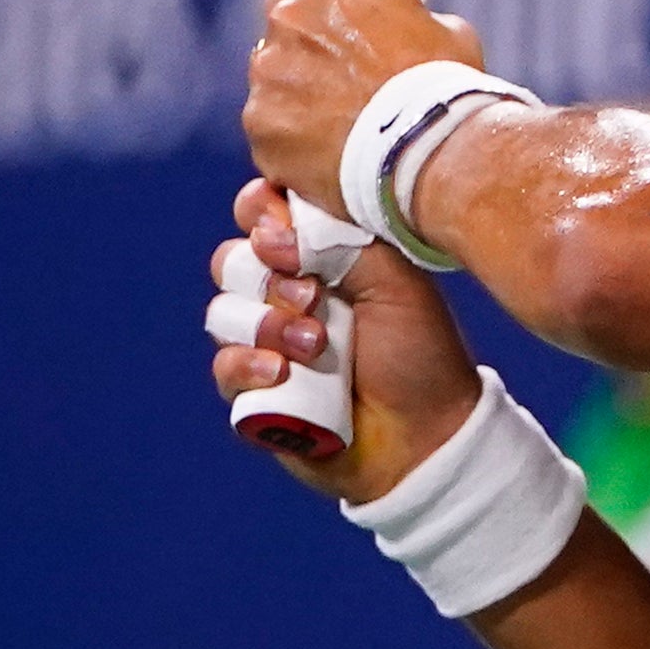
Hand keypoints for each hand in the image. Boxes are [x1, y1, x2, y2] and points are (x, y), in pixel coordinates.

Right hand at [211, 177, 486, 503]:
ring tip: (314, 346)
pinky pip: (224, 368)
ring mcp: (268, 344)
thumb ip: (339, 239)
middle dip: (265, 274)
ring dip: (266, 324)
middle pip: (231, 260)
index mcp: (320, 257)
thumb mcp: (393, 280)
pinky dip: (248, 366)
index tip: (282, 233)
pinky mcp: (255, 393)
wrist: (426, 434)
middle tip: (313, 296)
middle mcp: (287, 295)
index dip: (260, 214)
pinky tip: (282, 374)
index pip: (263, 214)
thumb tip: (274, 232)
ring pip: (223, 312)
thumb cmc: (419, 351)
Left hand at [240, 0, 480, 216]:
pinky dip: (292, 142)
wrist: (430, 149)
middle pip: (286, 32)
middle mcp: (287, 18)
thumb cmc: (444, 86)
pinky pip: (271, 131)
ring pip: (275, 84)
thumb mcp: (448, 32)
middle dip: (309, 54)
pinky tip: (327, 155)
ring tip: (342, 126)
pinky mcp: (261, 126)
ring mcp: (268, 75)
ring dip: (299, 99)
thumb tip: (410, 35)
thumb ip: (414, 23)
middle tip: (346, 81)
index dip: (327, 10)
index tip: (344, 30)